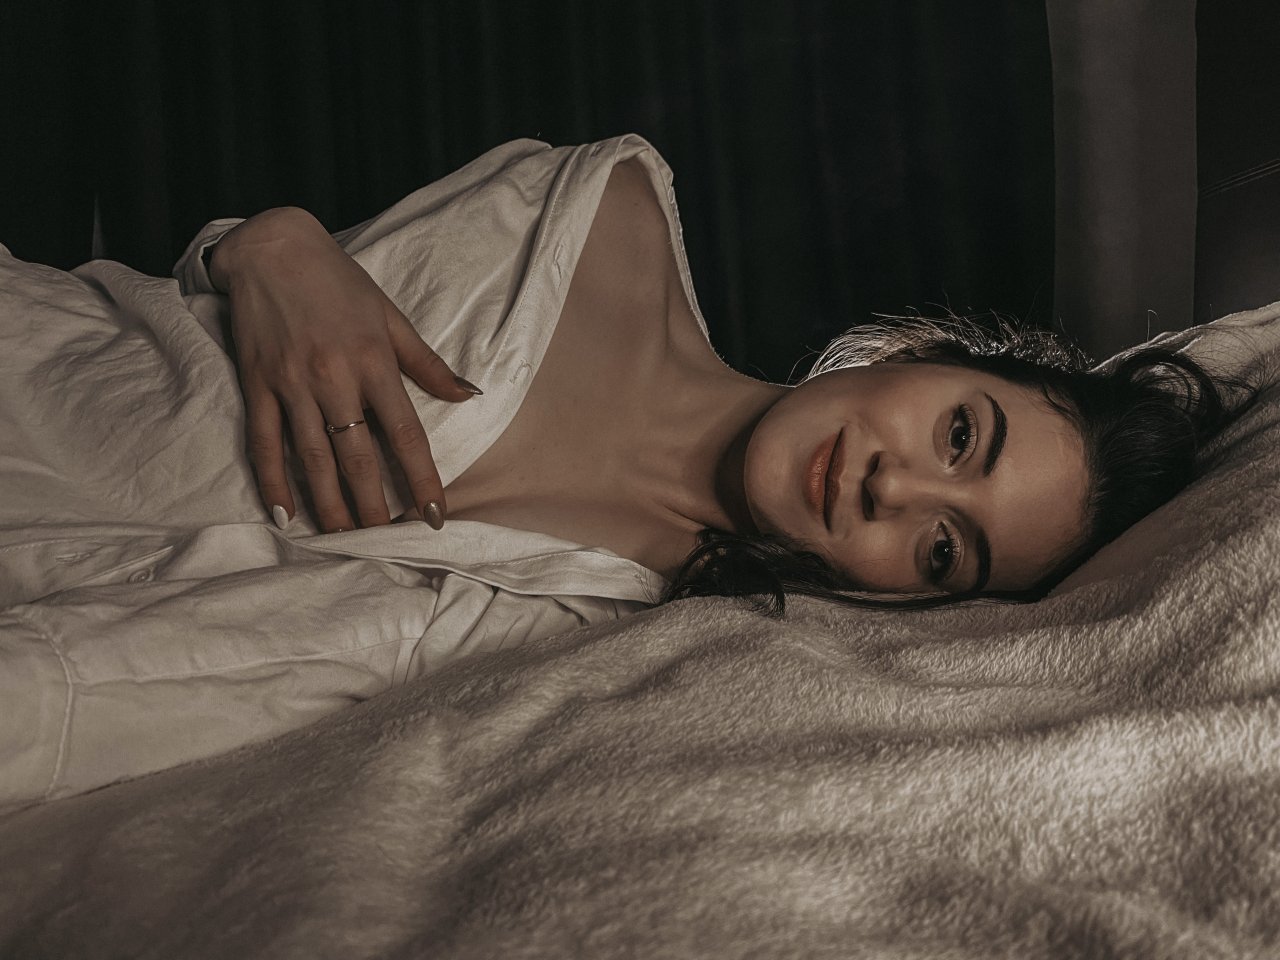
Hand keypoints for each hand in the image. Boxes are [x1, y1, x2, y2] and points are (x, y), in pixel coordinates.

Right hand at [210, 207, 479, 531]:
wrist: (273, 247)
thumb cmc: (339, 282)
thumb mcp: (391, 316)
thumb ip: (427, 363)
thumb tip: (469, 396)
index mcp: (374, 361)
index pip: (406, 434)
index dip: (423, 479)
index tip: (436, 516)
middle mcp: (333, 377)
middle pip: (357, 457)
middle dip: (374, 505)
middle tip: (386, 542)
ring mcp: (291, 383)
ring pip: (313, 458)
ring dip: (330, 504)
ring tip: (345, 538)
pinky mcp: (257, 384)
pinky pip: (265, 442)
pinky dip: (273, 481)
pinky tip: (286, 514)